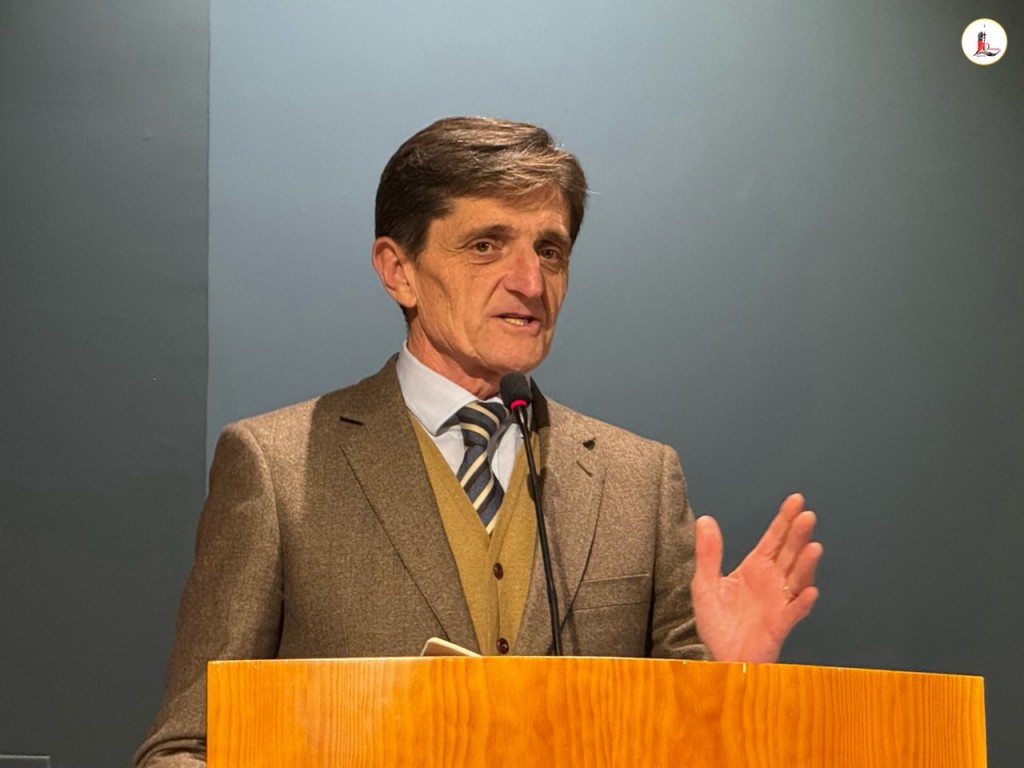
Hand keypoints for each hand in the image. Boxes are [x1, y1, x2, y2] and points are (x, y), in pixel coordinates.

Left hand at [691, 493, 821, 662]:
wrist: (719, 656)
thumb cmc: (716, 623)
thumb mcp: (704, 583)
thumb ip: (708, 553)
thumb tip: (705, 520)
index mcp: (755, 568)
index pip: (774, 539)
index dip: (784, 520)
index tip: (796, 501)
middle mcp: (771, 581)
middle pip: (789, 553)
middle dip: (798, 535)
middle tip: (807, 517)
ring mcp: (778, 602)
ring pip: (797, 578)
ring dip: (806, 563)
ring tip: (813, 547)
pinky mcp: (780, 624)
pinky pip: (795, 612)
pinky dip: (803, 602)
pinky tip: (809, 591)